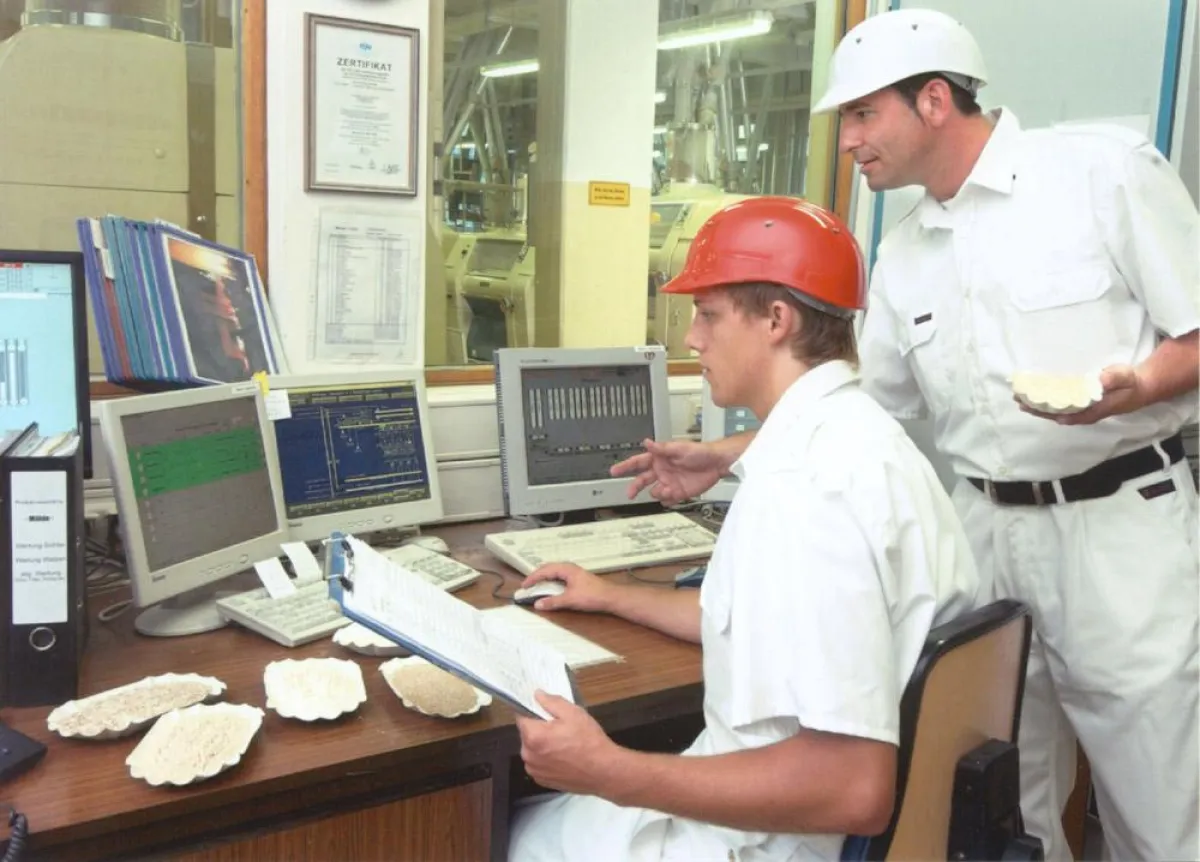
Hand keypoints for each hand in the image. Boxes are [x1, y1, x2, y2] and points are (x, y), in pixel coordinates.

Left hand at [516, 691, 623, 796]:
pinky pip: (538, 763)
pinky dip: (547, 759)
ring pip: (532, 749)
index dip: (534, 712)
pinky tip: (564, 758)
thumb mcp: (573, 713)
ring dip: (542, 745)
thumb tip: (537, 695)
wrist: (603, 771)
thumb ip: (551, 702)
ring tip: (564, 744)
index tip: (546, 713)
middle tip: (561, 729)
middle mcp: (529, 755)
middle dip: (540, 729)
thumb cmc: (589, 742)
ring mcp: (535, 770)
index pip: (521, 717)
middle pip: (527, 734)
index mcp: (533, 736)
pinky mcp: (542, 780)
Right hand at [522, 562, 613, 612]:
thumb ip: (552, 602)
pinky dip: (551, 581)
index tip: (524, 586)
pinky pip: (560, 577)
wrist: (610, 597)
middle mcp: (569, 568)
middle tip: (527, 585)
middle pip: (548, 568)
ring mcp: (574, 572)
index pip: (544, 570)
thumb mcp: (570, 600)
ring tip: (536, 586)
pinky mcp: (577, 579)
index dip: (533, 578)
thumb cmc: (591, 596)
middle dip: (537, 576)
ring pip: (554, 572)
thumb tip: (537, 604)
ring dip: (544, 578)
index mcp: (566, 569)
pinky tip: (550, 588)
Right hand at [609, 437, 733, 503]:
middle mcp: (662, 471)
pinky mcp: (678, 493)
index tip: (614, 470)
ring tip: (668, 488)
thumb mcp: (680, 448)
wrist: (716, 464)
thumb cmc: (700, 452)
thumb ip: (662, 448)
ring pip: (654, 492)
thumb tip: (647, 442)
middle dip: (634, 487)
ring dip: (658, 492)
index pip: (638, 462)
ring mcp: (669, 482)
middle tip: (630, 493)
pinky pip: (667, 500)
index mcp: (659, 458)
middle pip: (641, 480)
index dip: (625, 466)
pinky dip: (668, 499)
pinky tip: (674, 494)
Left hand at [1017, 365, 1146, 425]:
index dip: (1047, 411)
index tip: (1030, 406)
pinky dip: (1048, 402)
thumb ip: (1112, 378)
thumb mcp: (1124, 376)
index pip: (1065, 414)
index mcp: (1093, 409)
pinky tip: (1036, 397)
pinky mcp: (1082, 404)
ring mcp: (1083, 410)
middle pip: (1056, 414)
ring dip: (1039, 406)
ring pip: (1056, 412)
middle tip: (1018, 400)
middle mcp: (1085, 413)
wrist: (1141, 388)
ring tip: (1021, 399)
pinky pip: (1061, 406)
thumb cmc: (1131, 382)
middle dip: (1036, 408)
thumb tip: (1097, 382)